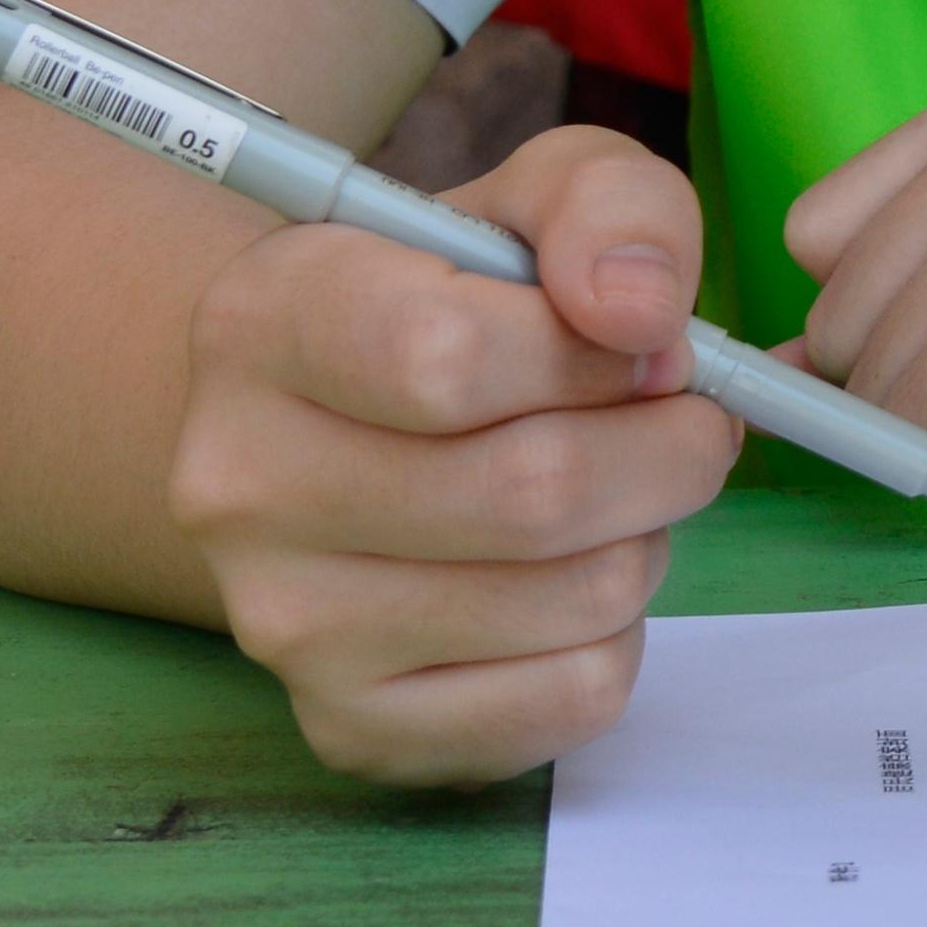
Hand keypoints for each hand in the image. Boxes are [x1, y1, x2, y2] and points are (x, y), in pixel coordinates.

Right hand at [168, 123, 745, 782]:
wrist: (350, 429)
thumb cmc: (466, 297)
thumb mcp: (541, 198)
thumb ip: (611, 206)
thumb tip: (642, 313)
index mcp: (263, 323)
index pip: (443, 361)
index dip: (595, 356)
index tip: (646, 343)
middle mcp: (239, 485)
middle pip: (531, 493)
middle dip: (667, 450)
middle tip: (686, 421)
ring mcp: (284, 625)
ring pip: (574, 599)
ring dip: (649, 536)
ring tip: (615, 491)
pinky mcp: (351, 728)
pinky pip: (572, 699)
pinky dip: (620, 634)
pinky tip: (571, 577)